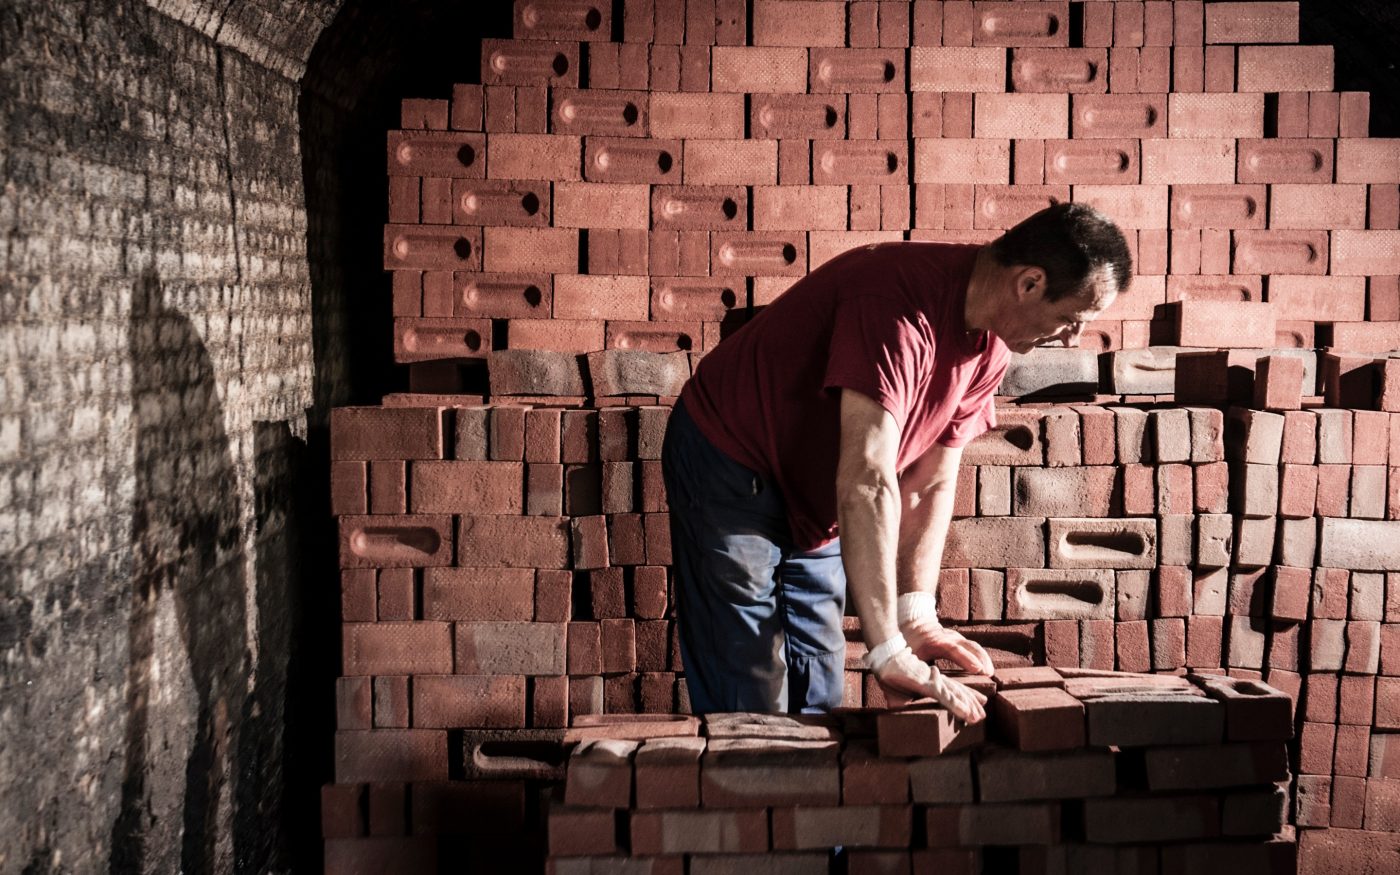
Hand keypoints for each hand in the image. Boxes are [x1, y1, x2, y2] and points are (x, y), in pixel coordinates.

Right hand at [872, 646, 987, 722]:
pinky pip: (945, 697)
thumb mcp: (898, 695)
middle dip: (971, 704)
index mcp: (931, 681)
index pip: (951, 691)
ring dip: (968, 707)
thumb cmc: (891, 675)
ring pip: (955, 695)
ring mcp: (933, 682)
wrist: (884, 659)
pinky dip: (956, 705)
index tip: (973, 709)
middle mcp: (936, 680)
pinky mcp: (928, 684)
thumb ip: (902, 704)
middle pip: (957, 692)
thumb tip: (896, 713)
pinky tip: (966, 713)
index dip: (963, 699)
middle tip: (982, 715)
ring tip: (978, 717)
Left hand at [898, 591, 994, 674]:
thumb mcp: (905, 655)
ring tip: (990, 674)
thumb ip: (906, 671)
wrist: (912, 622)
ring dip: (983, 659)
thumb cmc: (907, 643)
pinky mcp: (959, 641)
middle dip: (980, 659)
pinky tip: (986, 669)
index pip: (954, 649)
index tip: (977, 669)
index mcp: (935, 641)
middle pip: (968, 646)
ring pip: (973, 646)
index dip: (966, 659)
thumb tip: (900, 695)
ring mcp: (956, 638)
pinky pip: (973, 648)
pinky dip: (981, 657)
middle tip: (988, 674)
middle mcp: (948, 637)